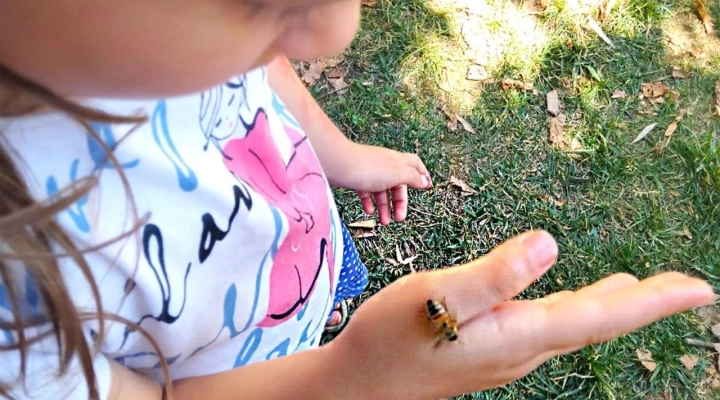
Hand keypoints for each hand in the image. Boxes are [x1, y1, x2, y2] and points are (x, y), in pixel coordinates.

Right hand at [325, 231, 713, 399]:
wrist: (362, 382)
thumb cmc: (393, 338)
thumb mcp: (437, 297)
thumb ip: (494, 274)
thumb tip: (550, 244)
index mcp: (519, 333)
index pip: (601, 315)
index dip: (653, 301)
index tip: (700, 289)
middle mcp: (524, 347)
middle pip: (598, 322)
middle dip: (646, 302)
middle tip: (690, 286)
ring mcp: (509, 350)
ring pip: (576, 324)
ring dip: (614, 305)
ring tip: (643, 289)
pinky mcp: (492, 346)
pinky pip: (551, 324)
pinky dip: (576, 308)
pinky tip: (573, 299)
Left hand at [327, 142, 431, 224]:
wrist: (338, 164)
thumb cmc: (369, 168)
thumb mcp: (397, 174)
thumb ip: (412, 178)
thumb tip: (424, 181)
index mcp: (397, 161)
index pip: (415, 165)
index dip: (422, 175)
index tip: (427, 187)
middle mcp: (385, 164)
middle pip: (398, 183)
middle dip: (400, 201)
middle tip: (400, 218)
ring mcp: (370, 171)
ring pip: (382, 190)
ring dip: (385, 206)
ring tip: (384, 222)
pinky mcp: (356, 177)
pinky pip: (366, 191)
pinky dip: (369, 202)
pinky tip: (369, 212)